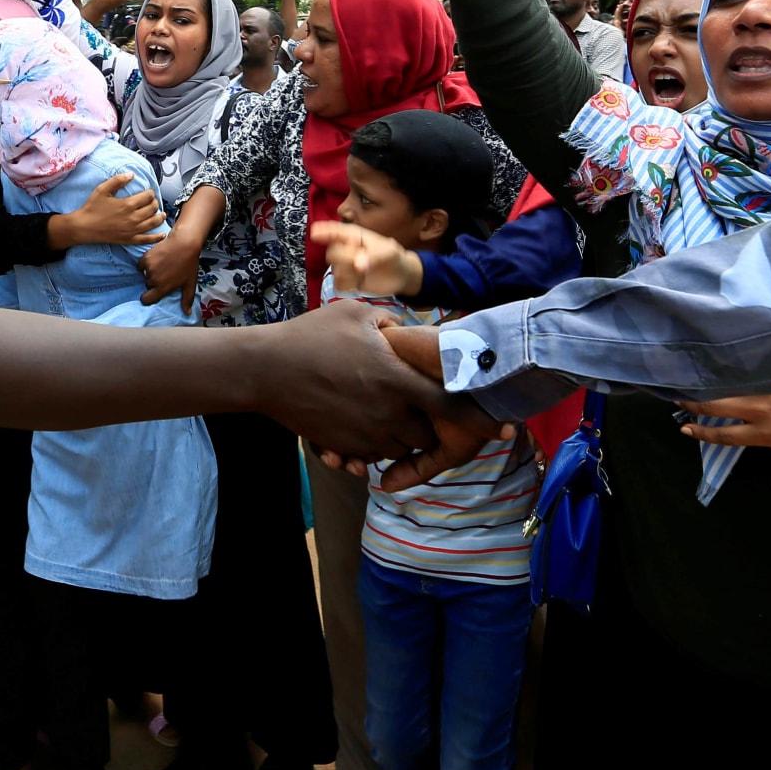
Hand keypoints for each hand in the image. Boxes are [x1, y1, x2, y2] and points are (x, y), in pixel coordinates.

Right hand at [65, 172, 165, 246]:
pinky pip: (147, 239)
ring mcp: (132, 230)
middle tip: (153, 202)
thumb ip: (118, 180)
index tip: (148, 193)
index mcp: (127, 204)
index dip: (150, 193)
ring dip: (160, 217)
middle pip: (152, 209)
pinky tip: (162, 234)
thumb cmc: (92, 207)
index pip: (147, 197)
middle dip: (155, 203)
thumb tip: (132, 174)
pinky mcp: (129, 240)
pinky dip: (157, 237)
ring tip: (162, 214)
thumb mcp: (102, 189)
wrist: (84, 227)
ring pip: (153, 223)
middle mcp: (133, 218)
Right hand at [137, 226, 201, 313]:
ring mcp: (148, 268)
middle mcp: (153, 279)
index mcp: (162, 287)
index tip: (152, 294)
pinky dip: (146, 264)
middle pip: (148, 285)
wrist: (184, 243)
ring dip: (150, 272)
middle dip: (153, 282)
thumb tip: (187, 313)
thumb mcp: (190, 283)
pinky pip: (141, 265)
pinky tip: (156, 260)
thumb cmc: (189, 263)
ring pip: (145, 275)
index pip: (146, 299)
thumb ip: (187, 299)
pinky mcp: (146, 258)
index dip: (148, 298)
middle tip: (164, 275)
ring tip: (162, 266)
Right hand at [255, 300, 509, 472]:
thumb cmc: (311, 336)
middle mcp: (386, 415)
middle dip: (429, 423)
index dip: (481, 421)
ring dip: (403, 435)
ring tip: (385, 410)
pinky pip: (373, 456)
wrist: (265, 371)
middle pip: (427, 434)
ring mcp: (364, 436)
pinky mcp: (343, 448)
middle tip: (417, 404)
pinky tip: (361, 420)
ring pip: (401, 449)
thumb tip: (415, 335)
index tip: (505, 429)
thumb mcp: (357, 314)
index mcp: (396, 381)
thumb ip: (394, 325)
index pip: (450, 407)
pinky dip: (376, 444)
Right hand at [312, 220, 424, 296]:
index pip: (334, 231)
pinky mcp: (346, 281)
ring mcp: (345, 266)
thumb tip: (357, 266)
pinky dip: (349, 286)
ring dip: (349, 275)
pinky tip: (359, 283)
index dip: (323, 231)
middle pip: (332, 254)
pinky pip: (338, 285)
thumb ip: (373, 256)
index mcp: (354, 236)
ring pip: (335, 271)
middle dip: (345, 260)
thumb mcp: (389, 252)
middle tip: (361, 264)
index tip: (315, 233)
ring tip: (363, 273)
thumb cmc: (393, 257)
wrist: (400, 275)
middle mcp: (345, 249)